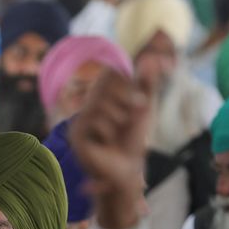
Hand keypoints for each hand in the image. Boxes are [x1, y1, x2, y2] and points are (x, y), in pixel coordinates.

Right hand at [69, 68, 152, 228]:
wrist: (128, 170)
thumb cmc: (133, 140)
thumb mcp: (144, 108)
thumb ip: (147, 84)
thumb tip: (152, 58)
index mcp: (100, 97)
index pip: (110, 73)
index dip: (127, 85)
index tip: (137, 104)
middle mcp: (86, 107)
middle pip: (105, 85)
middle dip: (126, 101)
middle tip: (127, 120)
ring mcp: (79, 122)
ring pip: (101, 104)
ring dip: (118, 118)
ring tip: (116, 134)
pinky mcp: (76, 137)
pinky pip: (95, 121)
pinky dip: (108, 131)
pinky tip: (106, 143)